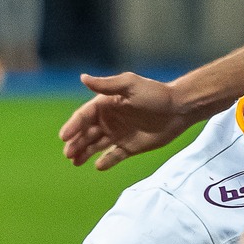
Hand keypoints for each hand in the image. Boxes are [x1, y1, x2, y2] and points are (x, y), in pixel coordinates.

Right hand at [58, 71, 191, 169]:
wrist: (180, 108)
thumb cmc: (154, 94)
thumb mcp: (129, 85)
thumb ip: (106, 85)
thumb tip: (82, 78)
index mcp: (106, 104)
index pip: (84, 116)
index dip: (73, 126)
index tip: (64, 137)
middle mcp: (109, 120)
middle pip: (87, 133)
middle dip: (76, 142)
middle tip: (68, 153)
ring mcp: (119, 134)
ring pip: (96, 145)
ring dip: (85, 152)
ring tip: (75, 161)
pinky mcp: (130, 147)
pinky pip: (114, 156)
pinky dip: (106, 161)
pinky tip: (98, 166)